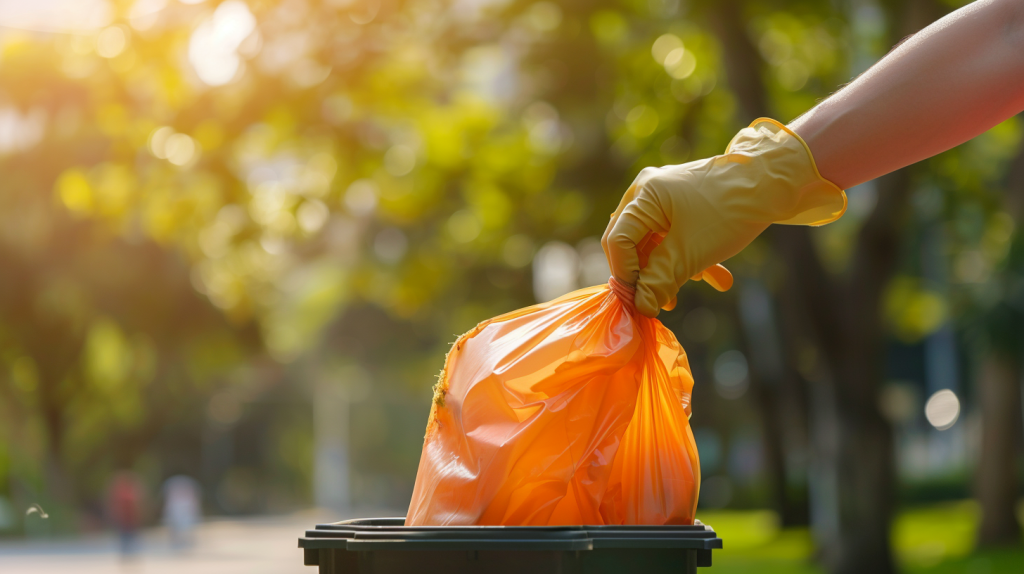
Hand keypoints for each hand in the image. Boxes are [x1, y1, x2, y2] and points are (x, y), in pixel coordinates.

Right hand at [602, 118, 845, 316]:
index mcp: (643, 196)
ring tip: (691, 291)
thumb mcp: (689, 253)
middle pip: (633, 244)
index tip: (639, 302)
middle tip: (661, 301)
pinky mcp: (687, 203)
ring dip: (673, 270)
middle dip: (649, 276)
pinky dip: (690, 257)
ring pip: (657, 243)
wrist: (776, 182)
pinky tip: (719, 278)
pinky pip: (676, 236)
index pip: (617, 242)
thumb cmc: (729, 212)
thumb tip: (641, 307)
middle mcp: (648, 191)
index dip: (625, 276)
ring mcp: (667, 195)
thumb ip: (659, 280)